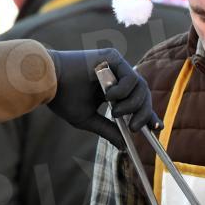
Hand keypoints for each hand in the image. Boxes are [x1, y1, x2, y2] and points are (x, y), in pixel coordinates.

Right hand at [47, 48, 161, 148]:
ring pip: (141, 86)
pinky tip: (109, 96)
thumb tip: (124, 147)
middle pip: (143, 95)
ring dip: (132, 105)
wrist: (48, 80)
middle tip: (135, 128)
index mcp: (112, 90)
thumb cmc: (63, 98)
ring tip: (115, 112)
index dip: (149, 114)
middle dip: (144, 113)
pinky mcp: (113, 57)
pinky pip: (131, 77)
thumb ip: (108, 131)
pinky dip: (124, 91)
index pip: (137, 102)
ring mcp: (116, 66)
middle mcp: (117, 76)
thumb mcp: (89, 120)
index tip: (157, 128)